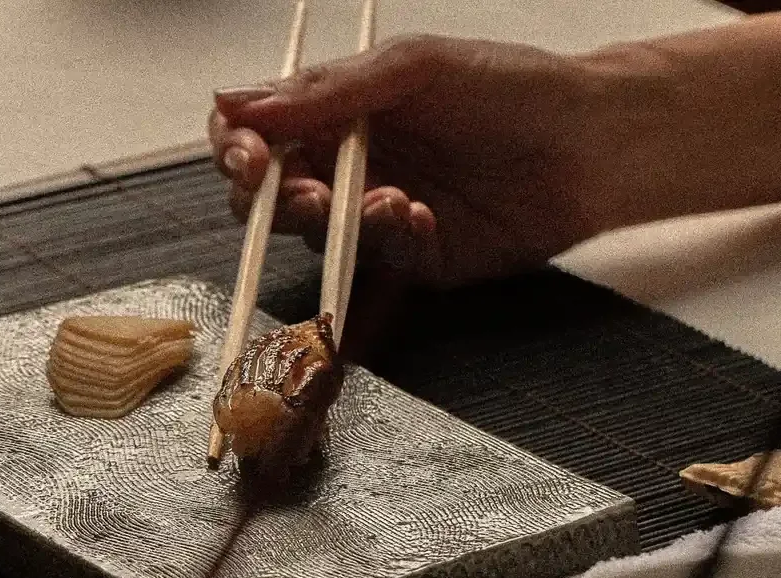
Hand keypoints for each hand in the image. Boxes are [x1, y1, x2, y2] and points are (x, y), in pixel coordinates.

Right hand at [209, 35, 607, 288]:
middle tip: (308, 195)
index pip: (256, 134)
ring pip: (316, 239)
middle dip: (277, 201)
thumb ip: (325, 91)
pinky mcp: (409, 263)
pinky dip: (390, 242)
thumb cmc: (508, 89)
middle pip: (270, 199)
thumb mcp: (411, 69)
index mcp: (336, 112)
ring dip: (340, 223)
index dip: (236, 150)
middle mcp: (345, 167)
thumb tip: (233, 102)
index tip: (249, 158)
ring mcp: (374, 219)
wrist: (587, 146)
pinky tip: (424, 217)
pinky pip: (374, 265)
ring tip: (393, 199)